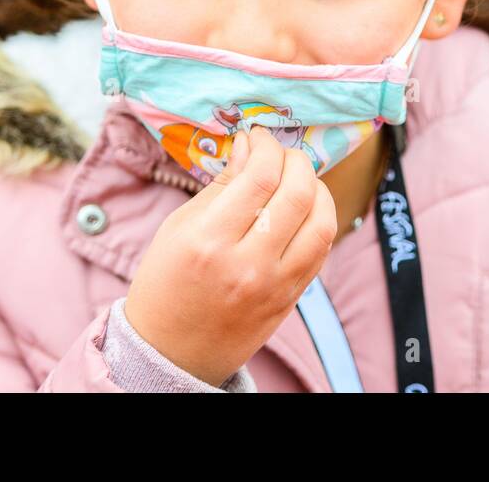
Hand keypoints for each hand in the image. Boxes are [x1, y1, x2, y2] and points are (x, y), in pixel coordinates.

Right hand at [123, 125, 338, 386]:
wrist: (171, 351)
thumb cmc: (166, 283)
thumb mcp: (179, 226)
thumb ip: (221, 185)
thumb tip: (250, 146)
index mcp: (208, 240)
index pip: (259, 176)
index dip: (266, 146)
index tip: (258, 137)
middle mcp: (247, 264)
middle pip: (297, 193)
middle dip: (295, 160)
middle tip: (280, 154)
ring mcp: (275, 285)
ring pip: (322, 221)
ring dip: (317, 188)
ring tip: (298, 179)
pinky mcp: (291, 299)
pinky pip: (322, 249)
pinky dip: (320, 219)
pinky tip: (304, 208)